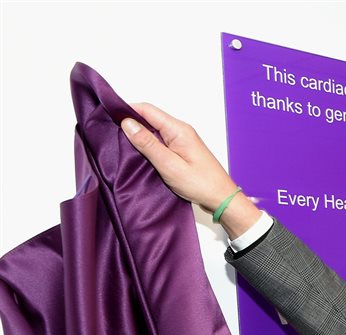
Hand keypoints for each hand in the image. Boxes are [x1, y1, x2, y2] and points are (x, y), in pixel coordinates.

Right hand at [120, 104, 259, 233]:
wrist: (222, 199)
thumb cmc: (201, 184)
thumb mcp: (169, 165)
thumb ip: (148, 144)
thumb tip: (127, 123)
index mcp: (179, 130)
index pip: (147, 110)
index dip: (126, 109)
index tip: (107, 114)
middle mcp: (180, 131)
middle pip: (149, 118)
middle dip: (129, 121)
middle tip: (108, 130)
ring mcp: (181, 141)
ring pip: (153, 130)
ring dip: (138, 134)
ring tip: (118, 142)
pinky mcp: (180, 151)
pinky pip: (160, 141)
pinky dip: (147, 144)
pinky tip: (137, 153)